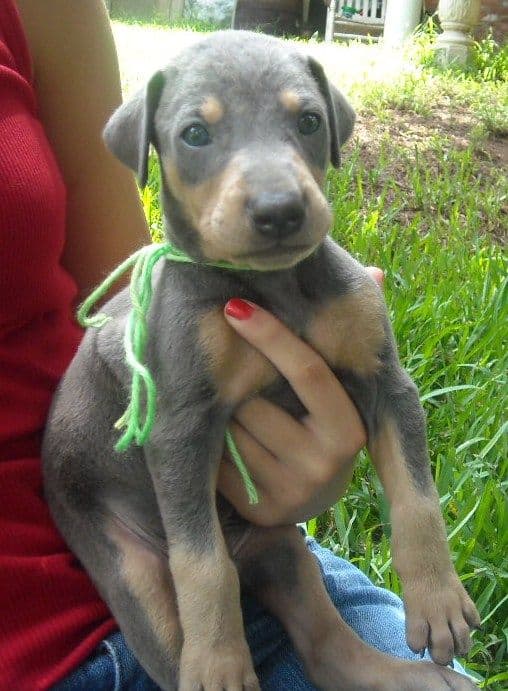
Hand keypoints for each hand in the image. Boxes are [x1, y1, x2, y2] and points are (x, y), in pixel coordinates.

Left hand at [217, 267, 383, 526]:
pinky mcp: (258, 508)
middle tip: (230, 372)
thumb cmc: (317, 425)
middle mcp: (325, 465)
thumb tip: (374, 273)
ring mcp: (291, 492)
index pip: (308, 372)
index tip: (234, 306)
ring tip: (231, 409)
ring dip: (221, 411)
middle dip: (237, 384)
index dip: (270, 335)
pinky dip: (209, 440)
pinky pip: (216, 459)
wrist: (305, 497)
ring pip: (232, 429)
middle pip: (258, 402)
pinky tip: (218, 437)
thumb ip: (345, 337)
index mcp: (350, 429)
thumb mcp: (338, 388)